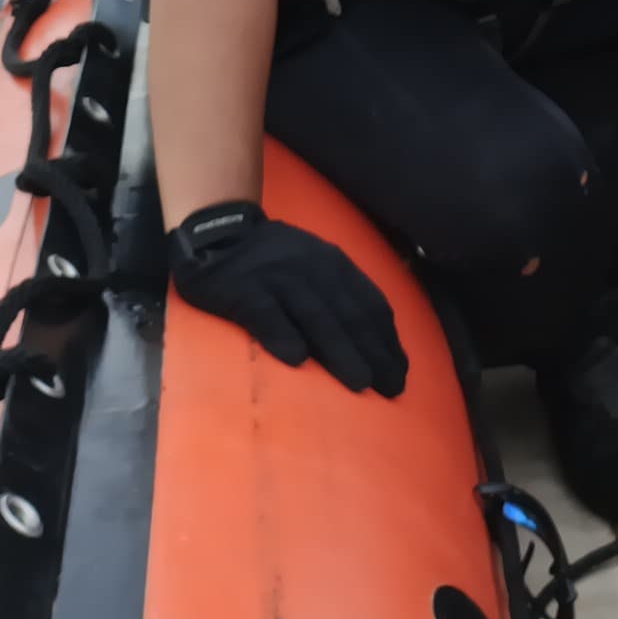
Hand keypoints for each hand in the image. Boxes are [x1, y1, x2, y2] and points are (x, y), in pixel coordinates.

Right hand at [166, 200, 409, 394]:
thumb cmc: (271, 259)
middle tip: (392, 388)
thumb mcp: (313, 263)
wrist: (215, 231)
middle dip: (375, 352)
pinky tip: (296, 360)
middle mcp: (312, 269)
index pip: (370, 304)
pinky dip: (282, 335)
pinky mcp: (244, 289)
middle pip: (350, 315)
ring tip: (361, 383)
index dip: (388, 339)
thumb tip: (372, 339)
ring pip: (317, 317)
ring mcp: (278, 278)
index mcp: (333, 264)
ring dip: (341, 351)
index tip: (401, 371)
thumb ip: (338, 292)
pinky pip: (267, 313)